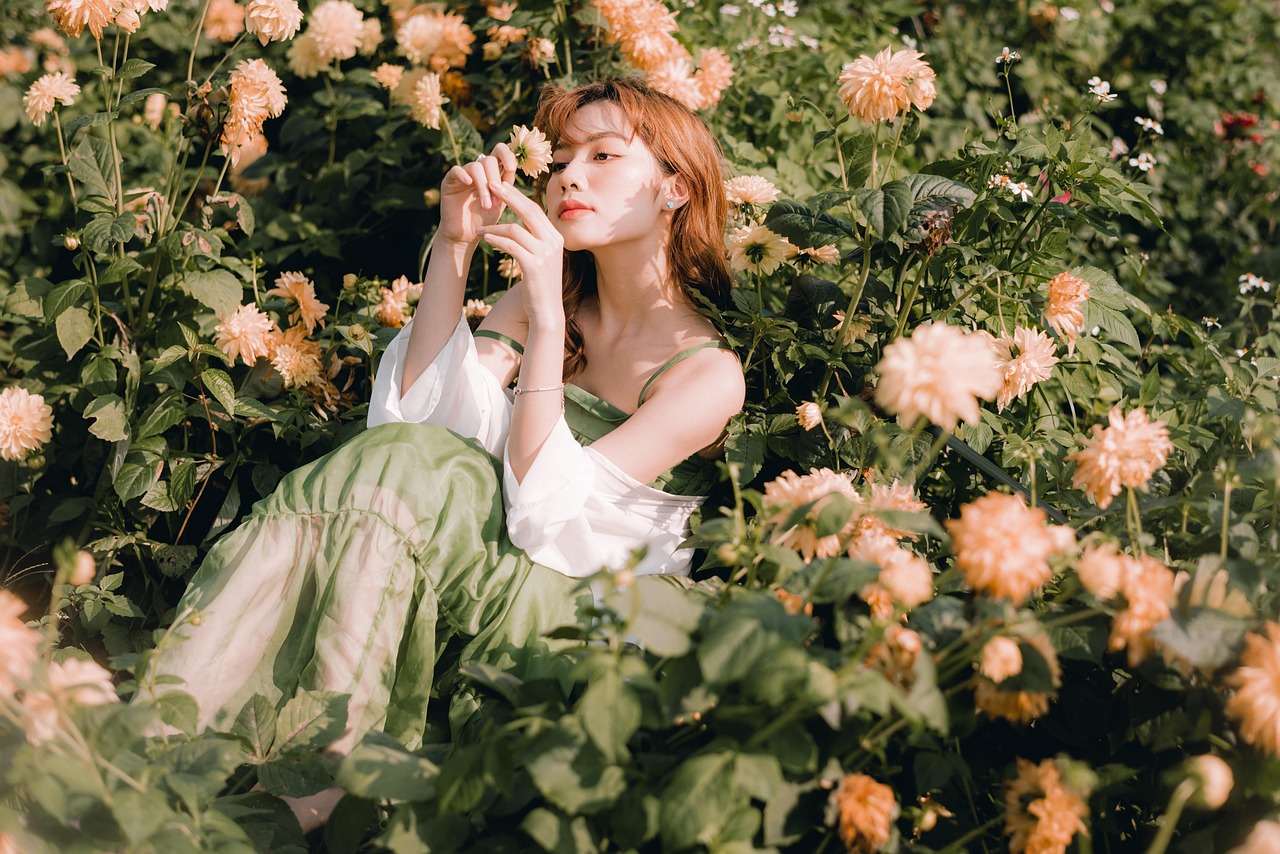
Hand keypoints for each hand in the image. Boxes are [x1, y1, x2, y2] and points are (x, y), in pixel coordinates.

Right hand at [437, 143, 517, 246]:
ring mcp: (463, 175)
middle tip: (497, 203)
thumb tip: (512, 169)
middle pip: (489, 160)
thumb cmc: (485, 219)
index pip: (500, 152)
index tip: (511, 169)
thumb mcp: (501, 202)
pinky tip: (468, 183)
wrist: (467, 236)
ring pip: (476, 167)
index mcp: (492, 172)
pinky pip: (455, 170)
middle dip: (495, 180)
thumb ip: (507, 186)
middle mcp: (478, 170)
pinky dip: (463, 174)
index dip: (507, 155)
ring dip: (484, 186)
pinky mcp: (449, 182)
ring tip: (487, 206)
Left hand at [476, 181, 564, 324]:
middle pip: (528, 211)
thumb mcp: (540, 258)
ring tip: (481, 229)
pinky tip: (486, 238)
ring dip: (495, 227)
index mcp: (556, 237)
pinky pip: (511, 246)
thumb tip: (519, 223)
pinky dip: (496, 240)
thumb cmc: (540, 285)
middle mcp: (553, 242)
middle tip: (491, 186)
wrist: (547, 311)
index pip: (536, 210)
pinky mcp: (534, 266)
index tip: (502, 186)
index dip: (517, 197)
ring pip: (516, 229)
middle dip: (508, 197)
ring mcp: (545, 254)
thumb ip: (534, 240)